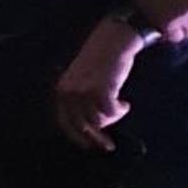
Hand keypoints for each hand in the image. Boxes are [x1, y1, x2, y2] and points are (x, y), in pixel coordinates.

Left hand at [54, 16, 143, 151]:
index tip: (89, 146)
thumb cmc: (100, 61)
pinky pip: (112, 111)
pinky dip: (120, 110)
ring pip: (99, 120)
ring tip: (121, 109)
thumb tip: (90, 127)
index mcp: (62, 91)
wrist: (113, 41)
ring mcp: (84, 91)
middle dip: (97, 138)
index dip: (77, 137)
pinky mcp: (102, 89)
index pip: (65, 122)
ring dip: (113, 118)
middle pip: (82, 126)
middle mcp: (69, 92)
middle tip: (109, 146)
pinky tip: (125, 103)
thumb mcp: (81, 80)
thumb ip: (80, 100)